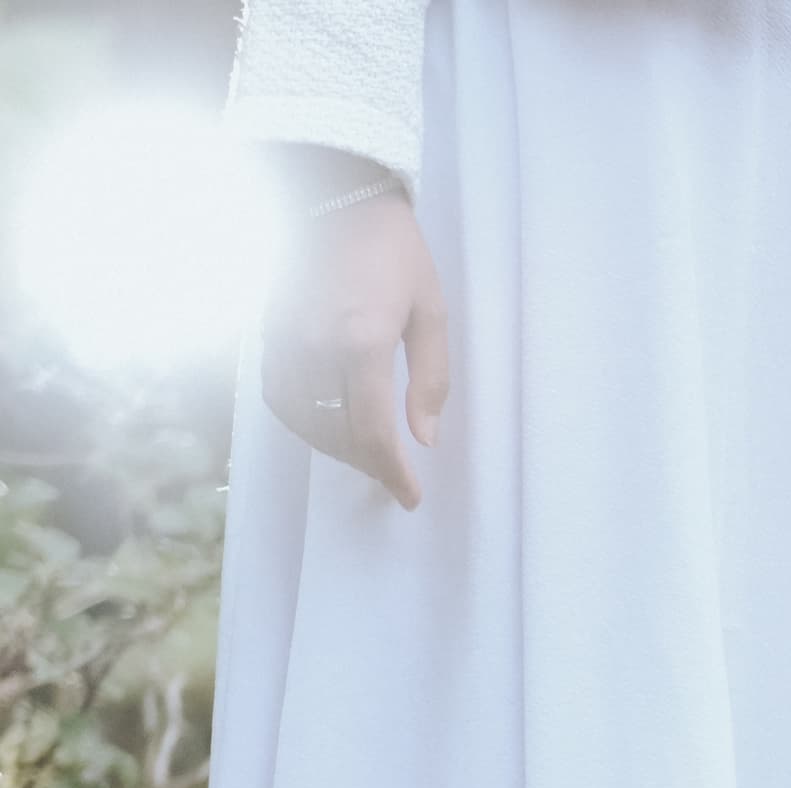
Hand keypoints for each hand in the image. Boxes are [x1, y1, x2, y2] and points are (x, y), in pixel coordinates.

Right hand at [263, 169, 448, 509]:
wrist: (330, 195)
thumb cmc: (393, 250)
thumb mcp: (431, 310)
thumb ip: (430, 378)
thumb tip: (424, 437)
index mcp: (361, 341)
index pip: (371, 431)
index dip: (391, 472)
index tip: (410, 496)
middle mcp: (313, 347)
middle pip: (334, 434)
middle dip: (366, 465)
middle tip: (393, 475)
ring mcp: (283, 340)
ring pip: (301, 421)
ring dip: (334, 449)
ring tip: (365, 455)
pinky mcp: (265, 332)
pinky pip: (278, 396)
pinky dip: (303, 422)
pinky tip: (327, 425)